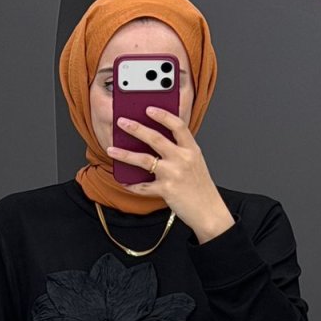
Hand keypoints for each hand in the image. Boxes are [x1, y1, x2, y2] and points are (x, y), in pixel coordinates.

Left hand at [108, 106, 233, 239]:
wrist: (209, 211)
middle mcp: (182, 159)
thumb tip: (156, 141)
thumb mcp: (196, 163)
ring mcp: (174, 174)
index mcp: (192, 149)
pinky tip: (123, 181)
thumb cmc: (201, 187)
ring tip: (111, 150)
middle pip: (155, 138)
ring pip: (144, 160)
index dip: (162, 115)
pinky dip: (131, 185)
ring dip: (124, 154)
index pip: (177, 125)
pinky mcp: (166, 190)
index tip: (149, 109)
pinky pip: (143, 186)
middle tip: (121, 122)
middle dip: (136, 128)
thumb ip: (181, 150)